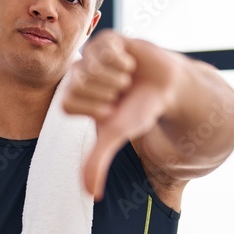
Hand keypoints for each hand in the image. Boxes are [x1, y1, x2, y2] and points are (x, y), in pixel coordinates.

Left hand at [62, 31, 179, 199]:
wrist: (167, 87)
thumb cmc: (139, 111)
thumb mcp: (116, 136)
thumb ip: (97, 161)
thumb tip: (90, 194)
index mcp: (74, 97)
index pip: (67, 104)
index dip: (94, 109)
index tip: (111, 110)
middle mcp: (78, 75)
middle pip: (77, 84)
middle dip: (107, 93)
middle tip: (121, 93)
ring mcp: (90, 55)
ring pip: (90, 66)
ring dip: (116, 78)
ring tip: (127, 79)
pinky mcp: (106, 39)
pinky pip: (105, 49)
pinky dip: (123, 61)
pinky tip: (130, 64)